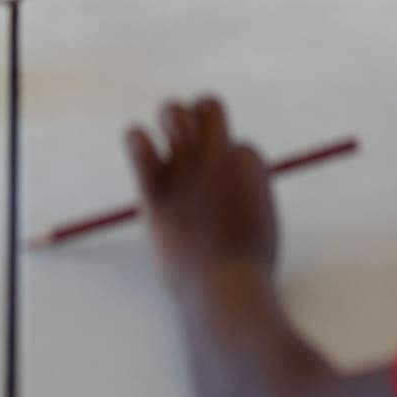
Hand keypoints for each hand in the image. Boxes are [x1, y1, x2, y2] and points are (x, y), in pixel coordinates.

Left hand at [129, 96, 280, 290]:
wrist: (225, 290)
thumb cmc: (246, 271)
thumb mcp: (261, 227)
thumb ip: (247, 200)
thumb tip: (231, 190)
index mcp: (250, 165)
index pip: (238, 144)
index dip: (230, 167)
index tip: (225, 199)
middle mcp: (219, 156)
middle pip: (209, 106)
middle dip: (201, 118)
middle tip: (193, 148)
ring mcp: (186, 168)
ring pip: (174, 111)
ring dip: (169, 120)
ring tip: (168, 144)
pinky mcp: (156, 187)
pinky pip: (137, 142)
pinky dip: (136, 141)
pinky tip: (141, 153)